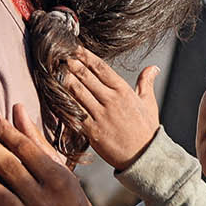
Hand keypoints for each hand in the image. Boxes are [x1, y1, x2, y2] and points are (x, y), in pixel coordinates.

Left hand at [65, 48, 160, 170]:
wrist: (145, 157)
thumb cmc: (146, 130)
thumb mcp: (148, 103)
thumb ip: (146, 83)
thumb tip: (153, 67)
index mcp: (124, 91)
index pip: (101, 68)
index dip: (85, 56)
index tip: (74, 47)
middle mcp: (111, 100)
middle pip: (86, 77)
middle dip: (71, 64)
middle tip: (58, 54)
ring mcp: (101, 115)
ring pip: (77, 92)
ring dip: (64, 80)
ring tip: (52, 70)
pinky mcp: (92, 130)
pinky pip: (74, 113)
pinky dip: (63, 103)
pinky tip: (54, 95)